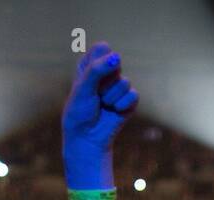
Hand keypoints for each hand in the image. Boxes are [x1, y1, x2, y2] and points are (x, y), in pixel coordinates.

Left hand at [62, 43, 136, 175]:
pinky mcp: (130, 100)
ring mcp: (119, 86)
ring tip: (103, 105)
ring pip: (124, 82)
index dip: (98, 62)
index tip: (89, 77)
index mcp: (91, 64)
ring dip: (111, 97)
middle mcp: (106, 73)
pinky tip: (113, 111)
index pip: (102, 48)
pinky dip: (121, 106)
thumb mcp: (83, 88)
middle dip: (105, 81)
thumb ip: (97, 70)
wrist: (87, 138)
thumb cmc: (80, 112)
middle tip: (95, 94)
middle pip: (115, 63)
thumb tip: (117, 58)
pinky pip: (133, 95)